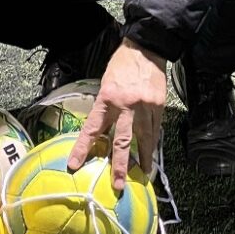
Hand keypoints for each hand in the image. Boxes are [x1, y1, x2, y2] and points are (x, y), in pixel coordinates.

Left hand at [67, 38, 165, 190]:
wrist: (146, 48)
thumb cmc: (121, 65)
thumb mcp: (105, 83)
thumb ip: (104, 107)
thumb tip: (100, 129)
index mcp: (107, 98)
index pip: (92, 128)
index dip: (83, 148)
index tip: (75, 165)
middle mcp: (126, 105)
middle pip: (122, 141)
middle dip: (119, 165)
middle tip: (117, 185)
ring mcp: (145, 106)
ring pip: (144, 139)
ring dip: (143, 159)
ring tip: (142, 176)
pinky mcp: (159, 106)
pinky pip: (156, 131)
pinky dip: (153, 145)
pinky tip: (152, 157)